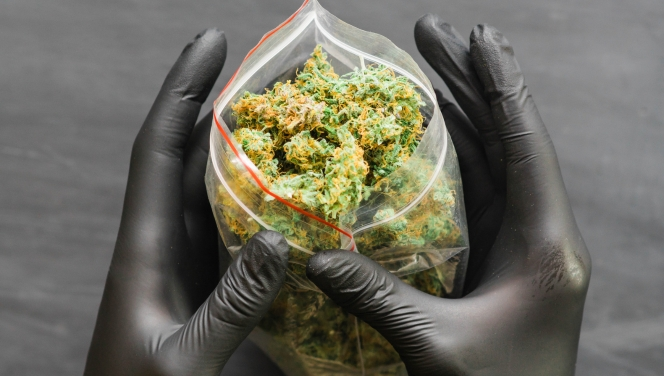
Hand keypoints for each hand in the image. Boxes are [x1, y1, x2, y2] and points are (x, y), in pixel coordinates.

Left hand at [84, 29, 288, 375]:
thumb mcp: (185, 363)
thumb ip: (231, 307)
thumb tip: (280, 239)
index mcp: (143, 250)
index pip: (159, 150)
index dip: (182, 92)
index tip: (211, 44)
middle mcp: (160, 243)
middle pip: (187, 156)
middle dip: (219, 106)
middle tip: (265, 71)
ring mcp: (182, 262)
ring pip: (210, 188)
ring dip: (239, 148)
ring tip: (281, 117)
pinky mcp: (202, 283)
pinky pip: (229, 226)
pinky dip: (254, 198)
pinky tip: (285, 190)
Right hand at [305, 15, 590, 375]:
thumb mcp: (435, 347)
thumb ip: (376, 297)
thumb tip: (313, 259)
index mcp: (546, 246)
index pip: (525, 145)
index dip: (502, 84)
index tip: (479, 35)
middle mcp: (540, 235)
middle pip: (505, 141)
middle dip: (470, 84)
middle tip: (432, 34)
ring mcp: (519, 245)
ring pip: (490, 162)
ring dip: (461, 114)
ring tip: (425, 68)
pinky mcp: (497, 259)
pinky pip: (474, 194)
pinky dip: (451, 159)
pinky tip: (424, 136)